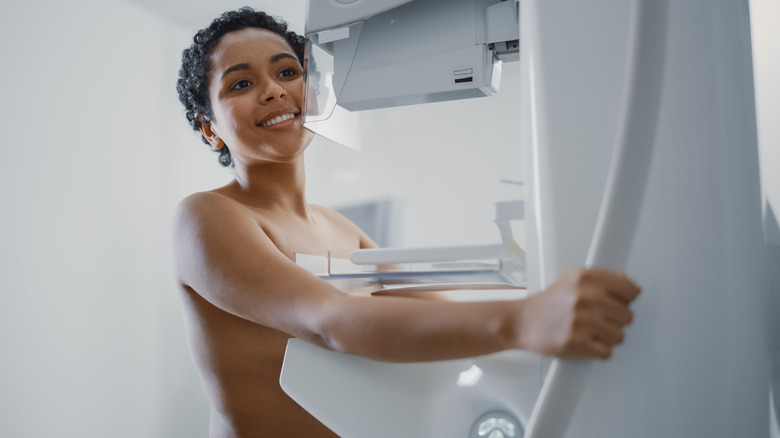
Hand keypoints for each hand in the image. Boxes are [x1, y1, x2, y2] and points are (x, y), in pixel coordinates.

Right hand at [516, 268, 640, 358]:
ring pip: (619, 336)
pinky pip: (606, 352)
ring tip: (590, 331)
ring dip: (608, 337)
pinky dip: (598, 351)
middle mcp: (584, 297)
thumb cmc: (548, 303)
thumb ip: (601, 281)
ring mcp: (580, 321)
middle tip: (599, 320)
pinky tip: (586, 342)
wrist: (521, 322)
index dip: (626, 299)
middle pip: (627, 315)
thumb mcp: (572, 280)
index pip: (630, 290)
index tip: (617, 303)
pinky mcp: (576, 343)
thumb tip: (634, 290)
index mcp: (585, 278)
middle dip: (616, 320)